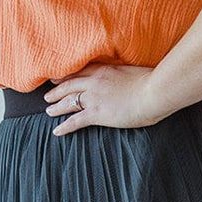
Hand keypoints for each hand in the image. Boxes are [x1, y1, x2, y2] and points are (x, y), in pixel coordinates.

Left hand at [43, 63, 167, 135]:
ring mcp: (93, 97)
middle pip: (69, 85)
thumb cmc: (152, 81)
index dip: (66, 76)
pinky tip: (57, 131)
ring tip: (49, 111)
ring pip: (68, 101)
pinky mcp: (96, 113)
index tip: (58, 79)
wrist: (154, 91)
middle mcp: (94, 81)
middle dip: (56, 91)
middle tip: (48, 96)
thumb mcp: (134, 71)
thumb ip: (124, 74)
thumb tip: (128, 79)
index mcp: (104, 69)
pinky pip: (75, 120)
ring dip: (56, 107)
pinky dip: (64, 126)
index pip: (80, 71)